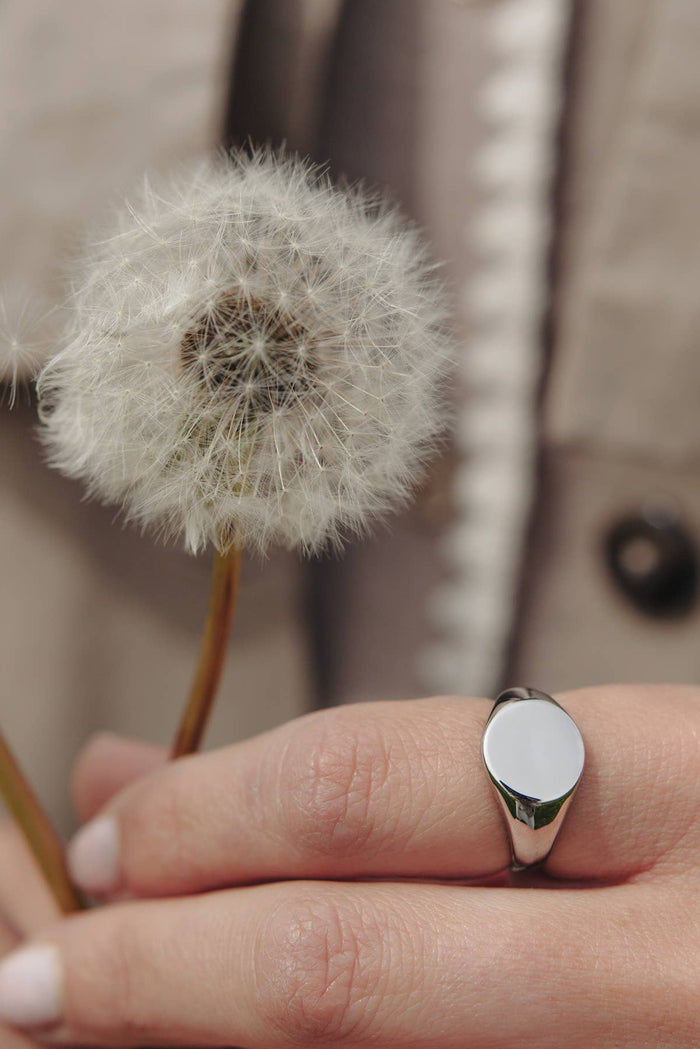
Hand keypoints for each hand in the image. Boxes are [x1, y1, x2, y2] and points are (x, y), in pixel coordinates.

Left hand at [1, 686, 698, 1046]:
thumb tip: (135, 769)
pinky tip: (241, 1036)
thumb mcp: (586, 755)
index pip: (368, 788)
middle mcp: (666, 964)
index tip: (115, 836)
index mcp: (669, 791)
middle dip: (160, 968)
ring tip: (117, 1011)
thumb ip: (379, 768)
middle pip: (345, 969)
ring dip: (208, 1028)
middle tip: (54, 968)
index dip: (204, 815)